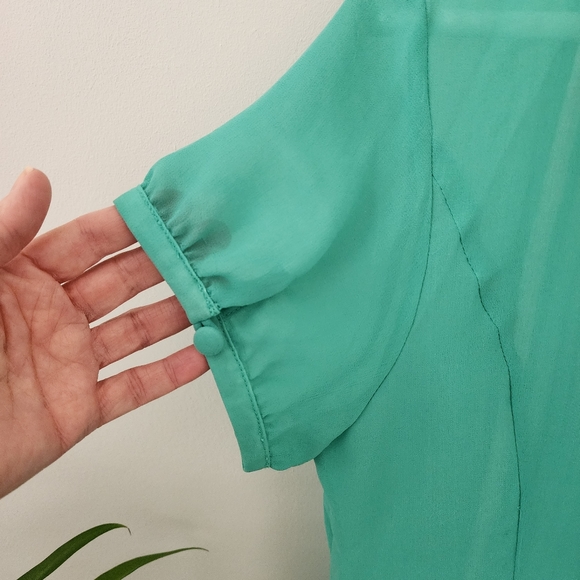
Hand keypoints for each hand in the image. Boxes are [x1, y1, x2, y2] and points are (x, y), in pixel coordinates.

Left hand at [0, 168, 208, 497]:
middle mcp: (54, 318)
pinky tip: (203, 356)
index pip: (86, 243)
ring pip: (136, 332)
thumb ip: (3, 234)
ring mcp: (70, 364)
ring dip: (176, 315)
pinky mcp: (80, 410)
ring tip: (215, 297)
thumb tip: (37, 179)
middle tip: (205, 250)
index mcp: (23, 281)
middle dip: (164, 266)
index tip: (168, 211)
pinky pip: (134, 388)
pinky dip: (171, 374)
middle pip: (121, 284)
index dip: (127, 226)